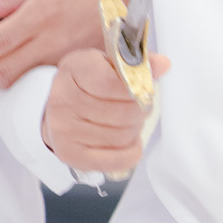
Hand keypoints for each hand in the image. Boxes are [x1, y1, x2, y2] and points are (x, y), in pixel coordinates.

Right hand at [41, 47, 170, 176]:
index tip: (141, 86)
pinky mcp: (71, 155)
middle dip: (140, 110)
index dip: (137, 86)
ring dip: (135, 129)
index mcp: (74, 69)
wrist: (59, 110)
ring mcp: (65, 130)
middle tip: (139, 106)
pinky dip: (131, 151)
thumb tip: (162, 65)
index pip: (114, 82)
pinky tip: (129, 141)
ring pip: (123, 135)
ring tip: (130, 122)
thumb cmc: (86, 85)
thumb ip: (136, 63)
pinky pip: (117, 159)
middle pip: (125, 112)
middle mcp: (63, 100)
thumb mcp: (107, 65)